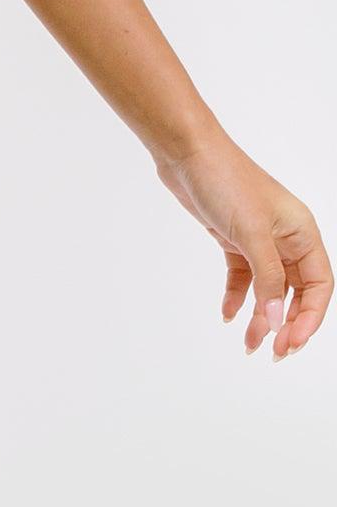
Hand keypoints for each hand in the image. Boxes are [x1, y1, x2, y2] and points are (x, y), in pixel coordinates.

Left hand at [154, 125, 328, 357]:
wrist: (186, 153)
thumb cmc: (226, 181)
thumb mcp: (251, 232)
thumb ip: (267, 277)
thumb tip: (276, 318)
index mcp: (303, 233)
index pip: (319, 286)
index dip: (310, 317)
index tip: (291, 342)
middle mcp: (286, 238)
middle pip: (296, 292)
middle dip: (287, 323)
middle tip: (274, 352)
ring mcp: (259, 239)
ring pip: (268, 289)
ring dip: (261, 317)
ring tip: (248, 344)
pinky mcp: (233, 239)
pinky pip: (242, 276)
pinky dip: (236, 297)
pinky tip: (227, 316)